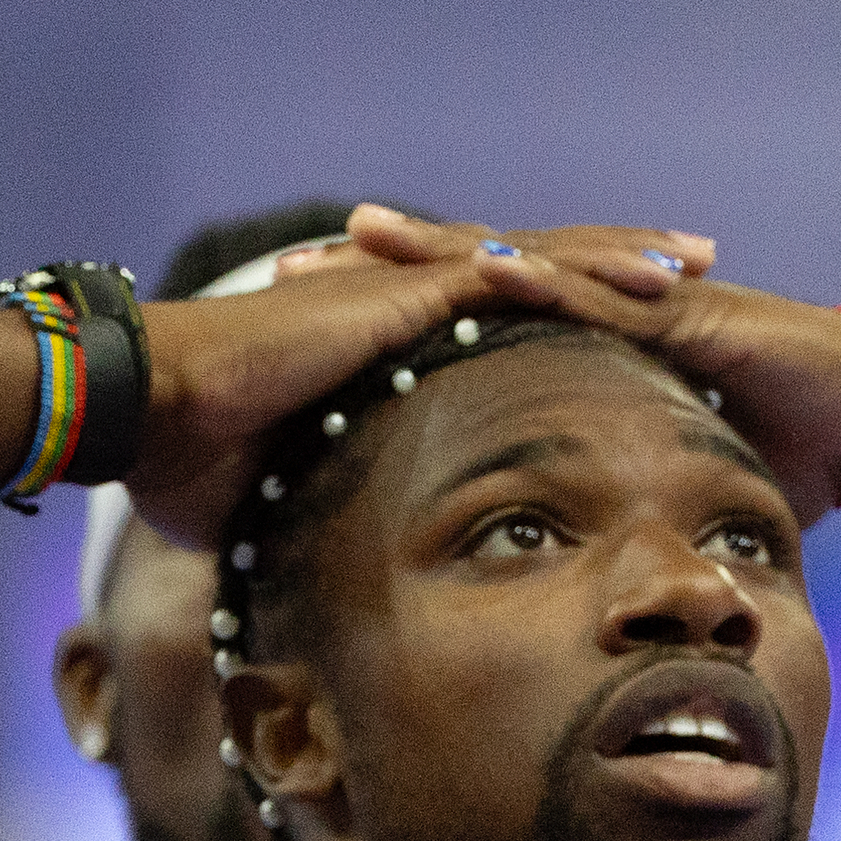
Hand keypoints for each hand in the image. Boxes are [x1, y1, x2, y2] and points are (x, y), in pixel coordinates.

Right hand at [127, 213, 680, 543]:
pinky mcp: (396, 298)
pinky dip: (575, 277)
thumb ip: (317, 515)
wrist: (143, 411)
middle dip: (618, 266)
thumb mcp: (279, 497)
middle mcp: (403, 300)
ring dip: (619, 261)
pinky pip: (505, 278)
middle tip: (697, 266)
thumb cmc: (185, 459)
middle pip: (538, 269)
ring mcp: (402, 292)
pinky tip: (636, 285)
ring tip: (693, 264)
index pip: (496, 314)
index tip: (633, 322)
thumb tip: (316, 579)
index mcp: (387, 338)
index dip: (567, 310)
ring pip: (539, 261)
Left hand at [338, 207, 840, 525]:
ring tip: (358, 236)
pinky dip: (540, 276)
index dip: (381, 324)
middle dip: (379, 274)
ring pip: (518, 264)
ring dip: (437, 251)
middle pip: (465, 282)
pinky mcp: (680, 307)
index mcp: (578, 346)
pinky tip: (480, 266)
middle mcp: (597, 307)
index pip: (458, 326)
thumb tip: (549, 584)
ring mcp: (637, 299)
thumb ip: (604, 516)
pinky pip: (599, 290)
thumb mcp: (661, 491)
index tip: (300, 330)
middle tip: (289, 268)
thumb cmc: (773, 455)